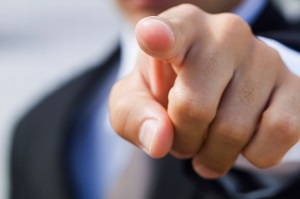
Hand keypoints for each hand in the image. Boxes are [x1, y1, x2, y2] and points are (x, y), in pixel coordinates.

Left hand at [109, 4, 299, 178]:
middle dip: (183, 139)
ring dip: (214, 153)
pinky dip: (254, 154)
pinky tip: (241, 145)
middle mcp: (225, 34)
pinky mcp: (294, 85)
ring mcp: (264, 57)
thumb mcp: (134, 101)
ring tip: (206, 142)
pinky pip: (279, 133)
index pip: (169, 31)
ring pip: (234, 129)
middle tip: (182, 137)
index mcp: (180, 30)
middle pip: (195, 106)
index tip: (150, 36)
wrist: (212, 90)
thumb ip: (134, 116)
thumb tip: (159, 140)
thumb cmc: (167, 91)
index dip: (159, 36)